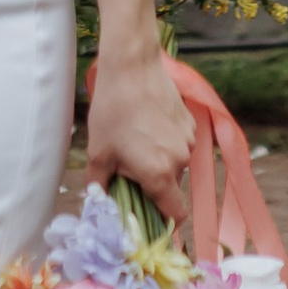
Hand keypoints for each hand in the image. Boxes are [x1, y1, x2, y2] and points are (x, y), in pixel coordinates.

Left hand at [83, 36, 194, 219]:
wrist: (132, 67)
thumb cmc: (112, 110)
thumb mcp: (98, 151)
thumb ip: (99, 185)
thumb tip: (97, 203)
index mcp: (159, 174)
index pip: (176, 215)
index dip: (164, 221)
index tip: (149, 216)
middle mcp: (180, 161)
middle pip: (171, 187)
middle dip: (153, 183)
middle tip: (128, 166)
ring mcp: (188, 140)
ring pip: (175, 164)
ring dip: (159, 161)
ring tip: (136, 138)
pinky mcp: (190, 123)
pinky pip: (180, 143)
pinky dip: (166, 142)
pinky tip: (146, 123)